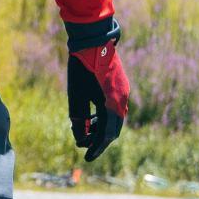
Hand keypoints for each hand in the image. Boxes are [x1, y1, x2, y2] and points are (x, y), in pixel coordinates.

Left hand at [68, 27, 130, 161]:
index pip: (107, 135)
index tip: (87, 157)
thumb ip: (78, 119)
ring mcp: (123, 92)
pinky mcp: (120, 86)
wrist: (93, 40)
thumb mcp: (75, 97)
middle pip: (113, 129)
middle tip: (85, 147)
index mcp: (112, 104)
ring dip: (101, 128)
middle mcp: (122, 100)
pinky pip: (115, 108)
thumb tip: (81, 139)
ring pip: (115, 119)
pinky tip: (92, 117)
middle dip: (99, 140)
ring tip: (85, 131)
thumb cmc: (81, 68)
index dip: (97, 148)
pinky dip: (104, 117)